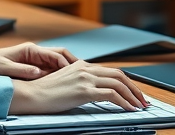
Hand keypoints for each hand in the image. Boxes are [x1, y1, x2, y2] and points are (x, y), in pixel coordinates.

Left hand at [0, 42, 76, 79]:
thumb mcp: (5, 68)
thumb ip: (23, 70)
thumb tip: (39, 73)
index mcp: (30, 50)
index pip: (56, 55)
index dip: (69, 65)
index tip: (77, 74)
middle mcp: (33, 53)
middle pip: (60, 57)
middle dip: (72, 66)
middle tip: (84, 77)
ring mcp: (32, 60)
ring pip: (55, 65)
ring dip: (65, 72)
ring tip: (77, 83)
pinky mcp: (29, 68)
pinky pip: (47, 71)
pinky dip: (56, 77)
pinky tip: (61, 86)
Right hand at [8, 60, 149, 114]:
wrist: (31, 95)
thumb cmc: (44, 93)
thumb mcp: (65, 83)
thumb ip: (80, 82)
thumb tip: (96, 92)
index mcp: (80, 65)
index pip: (110, 71)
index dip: (126, 82)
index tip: (133, 92)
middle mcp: (84, 68)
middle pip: (119, 75)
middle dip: (134, 88)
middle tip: (142, 99)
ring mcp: (85, 78)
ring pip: (118, 83)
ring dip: (132, 96)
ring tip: (139, 106)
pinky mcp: (84, 90)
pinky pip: (112, 95)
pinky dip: (124, 102)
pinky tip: (128, 109)